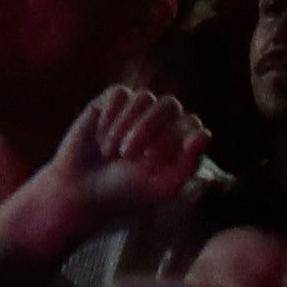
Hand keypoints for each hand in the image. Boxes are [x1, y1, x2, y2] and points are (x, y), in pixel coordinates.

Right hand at [7, 81, 208, 259]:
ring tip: (112, 153)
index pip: (190, 123)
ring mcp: (135, 109)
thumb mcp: (162, 186)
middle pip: (169, 104)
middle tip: (128, 154)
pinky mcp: (109, 102)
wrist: (80, 189)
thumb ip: (187, 165)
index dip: (172, 137)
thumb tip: (205, 134)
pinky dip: (110, 116)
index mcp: (177, 141)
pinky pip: (120, 93)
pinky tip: (100, 138)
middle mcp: (160, 121)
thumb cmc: (125, 192)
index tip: (151, 159)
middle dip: (148, 127)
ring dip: (126, 126)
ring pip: (143, 97)